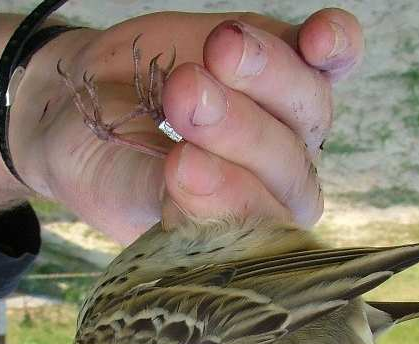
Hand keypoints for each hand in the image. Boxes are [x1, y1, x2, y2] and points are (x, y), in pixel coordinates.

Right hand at [9, 9, 363, 242]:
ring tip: (219, 50)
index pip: (255, 226)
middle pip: (285, 164)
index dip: (229, 197)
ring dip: (268, 75)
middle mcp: (274, 185)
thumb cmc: (103, 165)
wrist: (85, 109)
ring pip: (306, 106)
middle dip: (238, 129)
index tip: (183, 166)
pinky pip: (331, 59)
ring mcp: (287, 125)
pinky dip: (333, 46)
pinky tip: (320, 37)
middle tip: (184, 95)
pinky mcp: (287, 65)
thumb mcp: (117, 187)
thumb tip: (191, 177)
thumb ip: (158, 191)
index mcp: (241, 231)